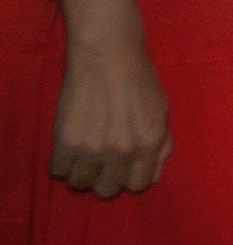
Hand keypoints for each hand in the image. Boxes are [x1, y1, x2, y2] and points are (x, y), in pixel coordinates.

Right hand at [53, 33, 168, 197]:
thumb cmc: (139, 78)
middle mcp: (122, 151)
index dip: (130, 177)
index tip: (123, 168)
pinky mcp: (65, 140)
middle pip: (107, 190)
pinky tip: (70, 148)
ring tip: (84, 154)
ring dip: (82, 172)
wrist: (107, 55)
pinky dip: (62, 163)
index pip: (138, 185)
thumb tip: (154, 174)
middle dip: (105, 179)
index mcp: (149, 143)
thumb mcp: (162, 110)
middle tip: (101, 162)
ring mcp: (92, 148)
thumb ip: (161, 144)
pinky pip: (58, 170)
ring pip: (80, 184)